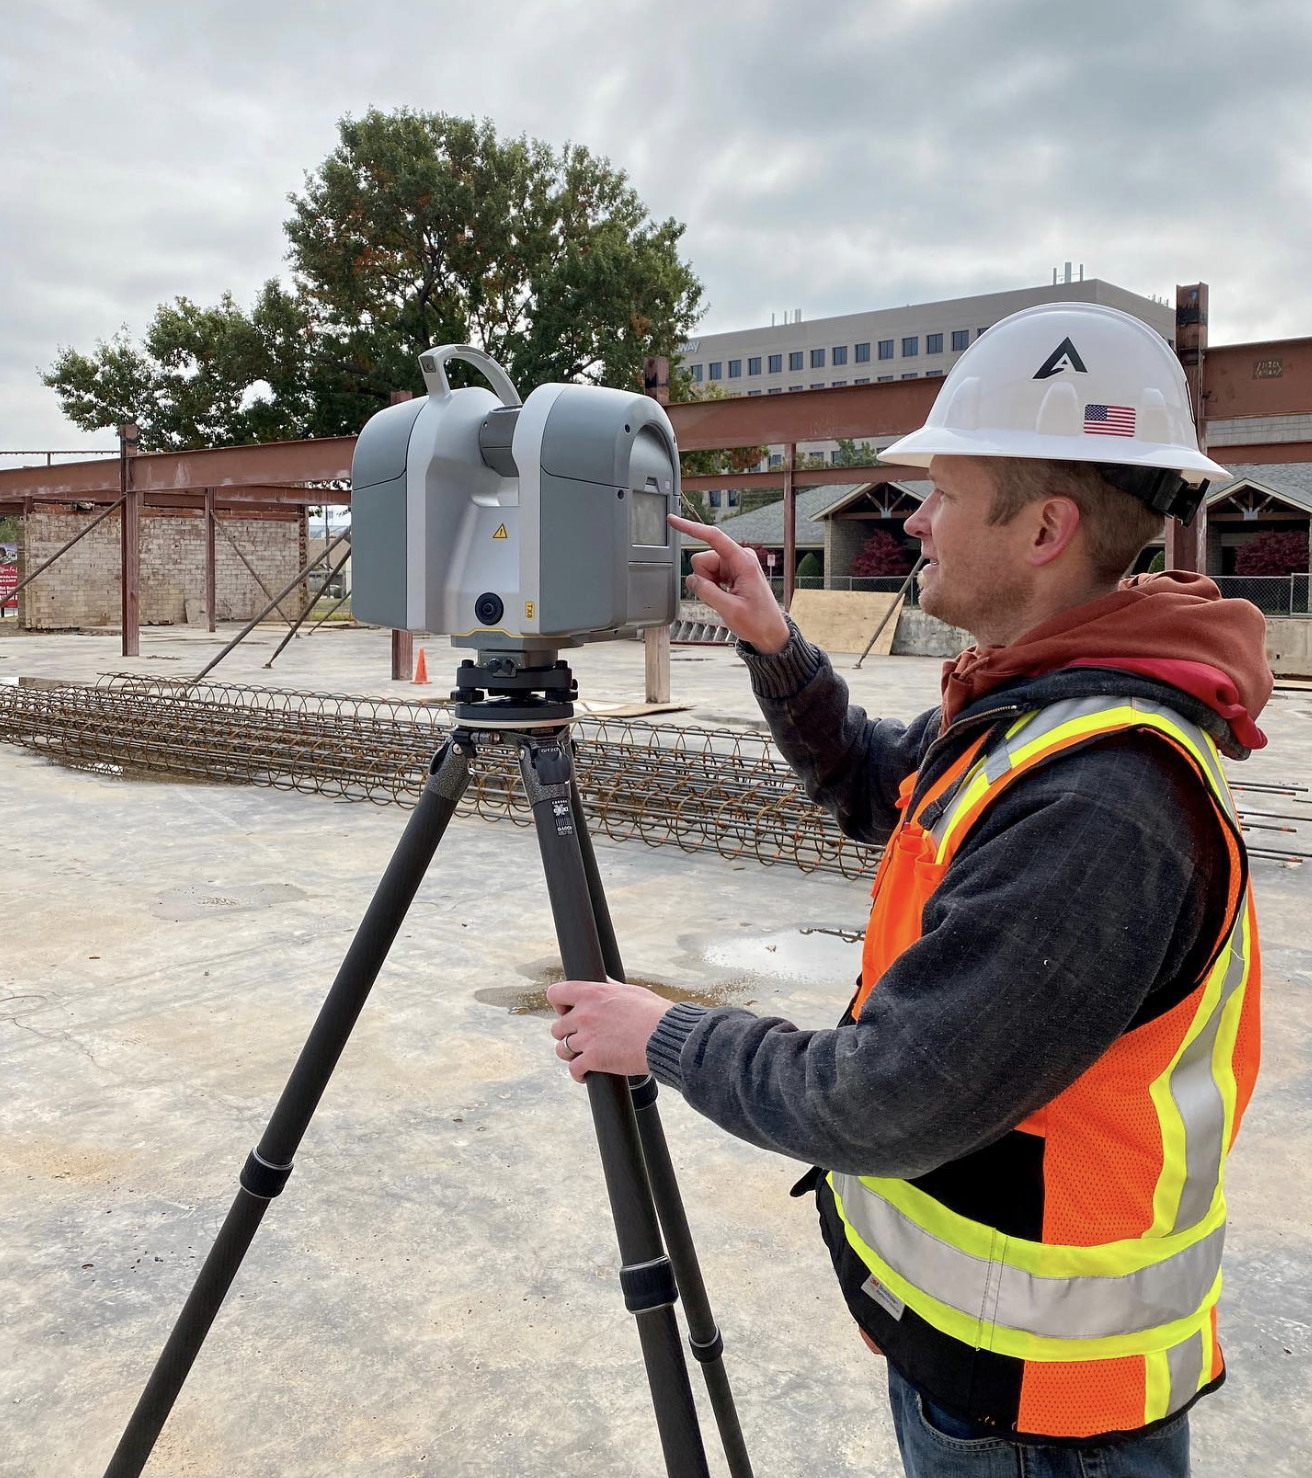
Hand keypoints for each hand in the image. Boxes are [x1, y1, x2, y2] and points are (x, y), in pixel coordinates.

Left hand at [546, 977, 671, 1082]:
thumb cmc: (654, 1013)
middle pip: (556, 1027)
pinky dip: (578, 1074)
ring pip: (562, 1049)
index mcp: (592, 993)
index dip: (558, 1004)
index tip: (567, 1012)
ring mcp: (587, 1037)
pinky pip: (573, 1069)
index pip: (556, 993)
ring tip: (583, 1057)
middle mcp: (585, 1014)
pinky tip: (585, 1074)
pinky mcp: (593, 1059)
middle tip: (581, 1038)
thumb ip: (610, 987)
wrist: (665, 1037)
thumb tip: (603, 981)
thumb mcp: (629, 991)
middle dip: (567, 1034)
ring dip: (571, 1054)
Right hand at [667, 515, 790, 653]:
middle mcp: (739, 558)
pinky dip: (712, 588)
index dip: (691, 527)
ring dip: (708, 586)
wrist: (770, 632)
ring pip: (704, 569)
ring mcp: (735, 565)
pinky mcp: (732, 572)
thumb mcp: (730, 610)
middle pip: (703, 559)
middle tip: (719, 596)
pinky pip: (710, 575)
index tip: (673, 520)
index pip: (713, 537)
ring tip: (725, 598)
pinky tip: (725, 597)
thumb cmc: (758, 622)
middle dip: (703, 579)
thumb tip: (691, 579)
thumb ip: (707, 592)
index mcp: (743, 561)